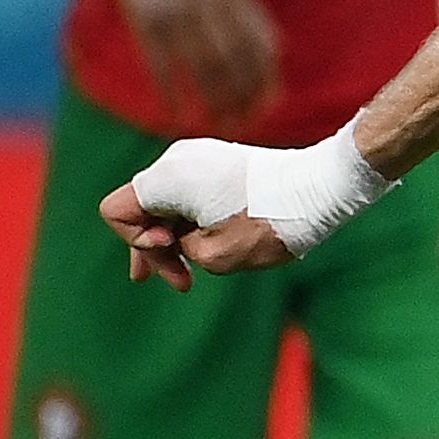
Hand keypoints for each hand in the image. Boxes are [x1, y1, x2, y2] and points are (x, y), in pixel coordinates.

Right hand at [100, 172, 279, 290]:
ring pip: (167, 201)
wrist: (321, 188)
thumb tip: (176, 234)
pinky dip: (192, 220)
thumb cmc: (268, 223)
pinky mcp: (221, 160)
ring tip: (185, 276)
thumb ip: (177, 249)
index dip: (136, 241)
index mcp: (169, 177)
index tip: (174, 251)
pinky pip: (190, 192)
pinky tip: (204, 246)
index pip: (117, 211)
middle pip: (141, 206)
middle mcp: (178, 159)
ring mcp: (200, 156)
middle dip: (155, 247)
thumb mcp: (213, 255)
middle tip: (179, 283)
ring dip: (175, 237)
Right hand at [105, 0, 281, 130]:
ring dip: (213, 102)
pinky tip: (178, 114)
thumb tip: (275, 55)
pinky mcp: (147, 20)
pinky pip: (163, 65)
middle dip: (242, 99)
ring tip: (216, 124)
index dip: (267, 80)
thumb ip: (250, 14)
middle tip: (240, 125)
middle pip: (236, 63)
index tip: (268, 106)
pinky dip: (171, 93)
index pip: (264, 47)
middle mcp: (212, 7)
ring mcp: (179, 13)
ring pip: (204, 69)